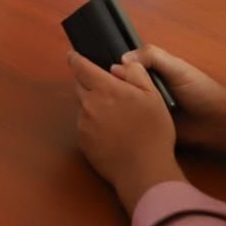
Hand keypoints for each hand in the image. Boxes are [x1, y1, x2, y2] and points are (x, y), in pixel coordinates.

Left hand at [72, 50, 185, 211]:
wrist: (143, 170)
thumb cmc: (152, 132)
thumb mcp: (153, 96)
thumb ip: (135, 74)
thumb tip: (120, 65)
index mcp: (105, 89)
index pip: (81, 67)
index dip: (75, 59)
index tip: (72, 55)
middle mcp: (89, 104)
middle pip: (80, 86)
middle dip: (89, 84)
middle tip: (109, 92)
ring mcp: (83, 124)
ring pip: (83, 107)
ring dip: (93, 106)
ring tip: (116, 118)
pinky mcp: (82, 142)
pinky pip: (84, 125)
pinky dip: (93, 125)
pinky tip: (112, 133)